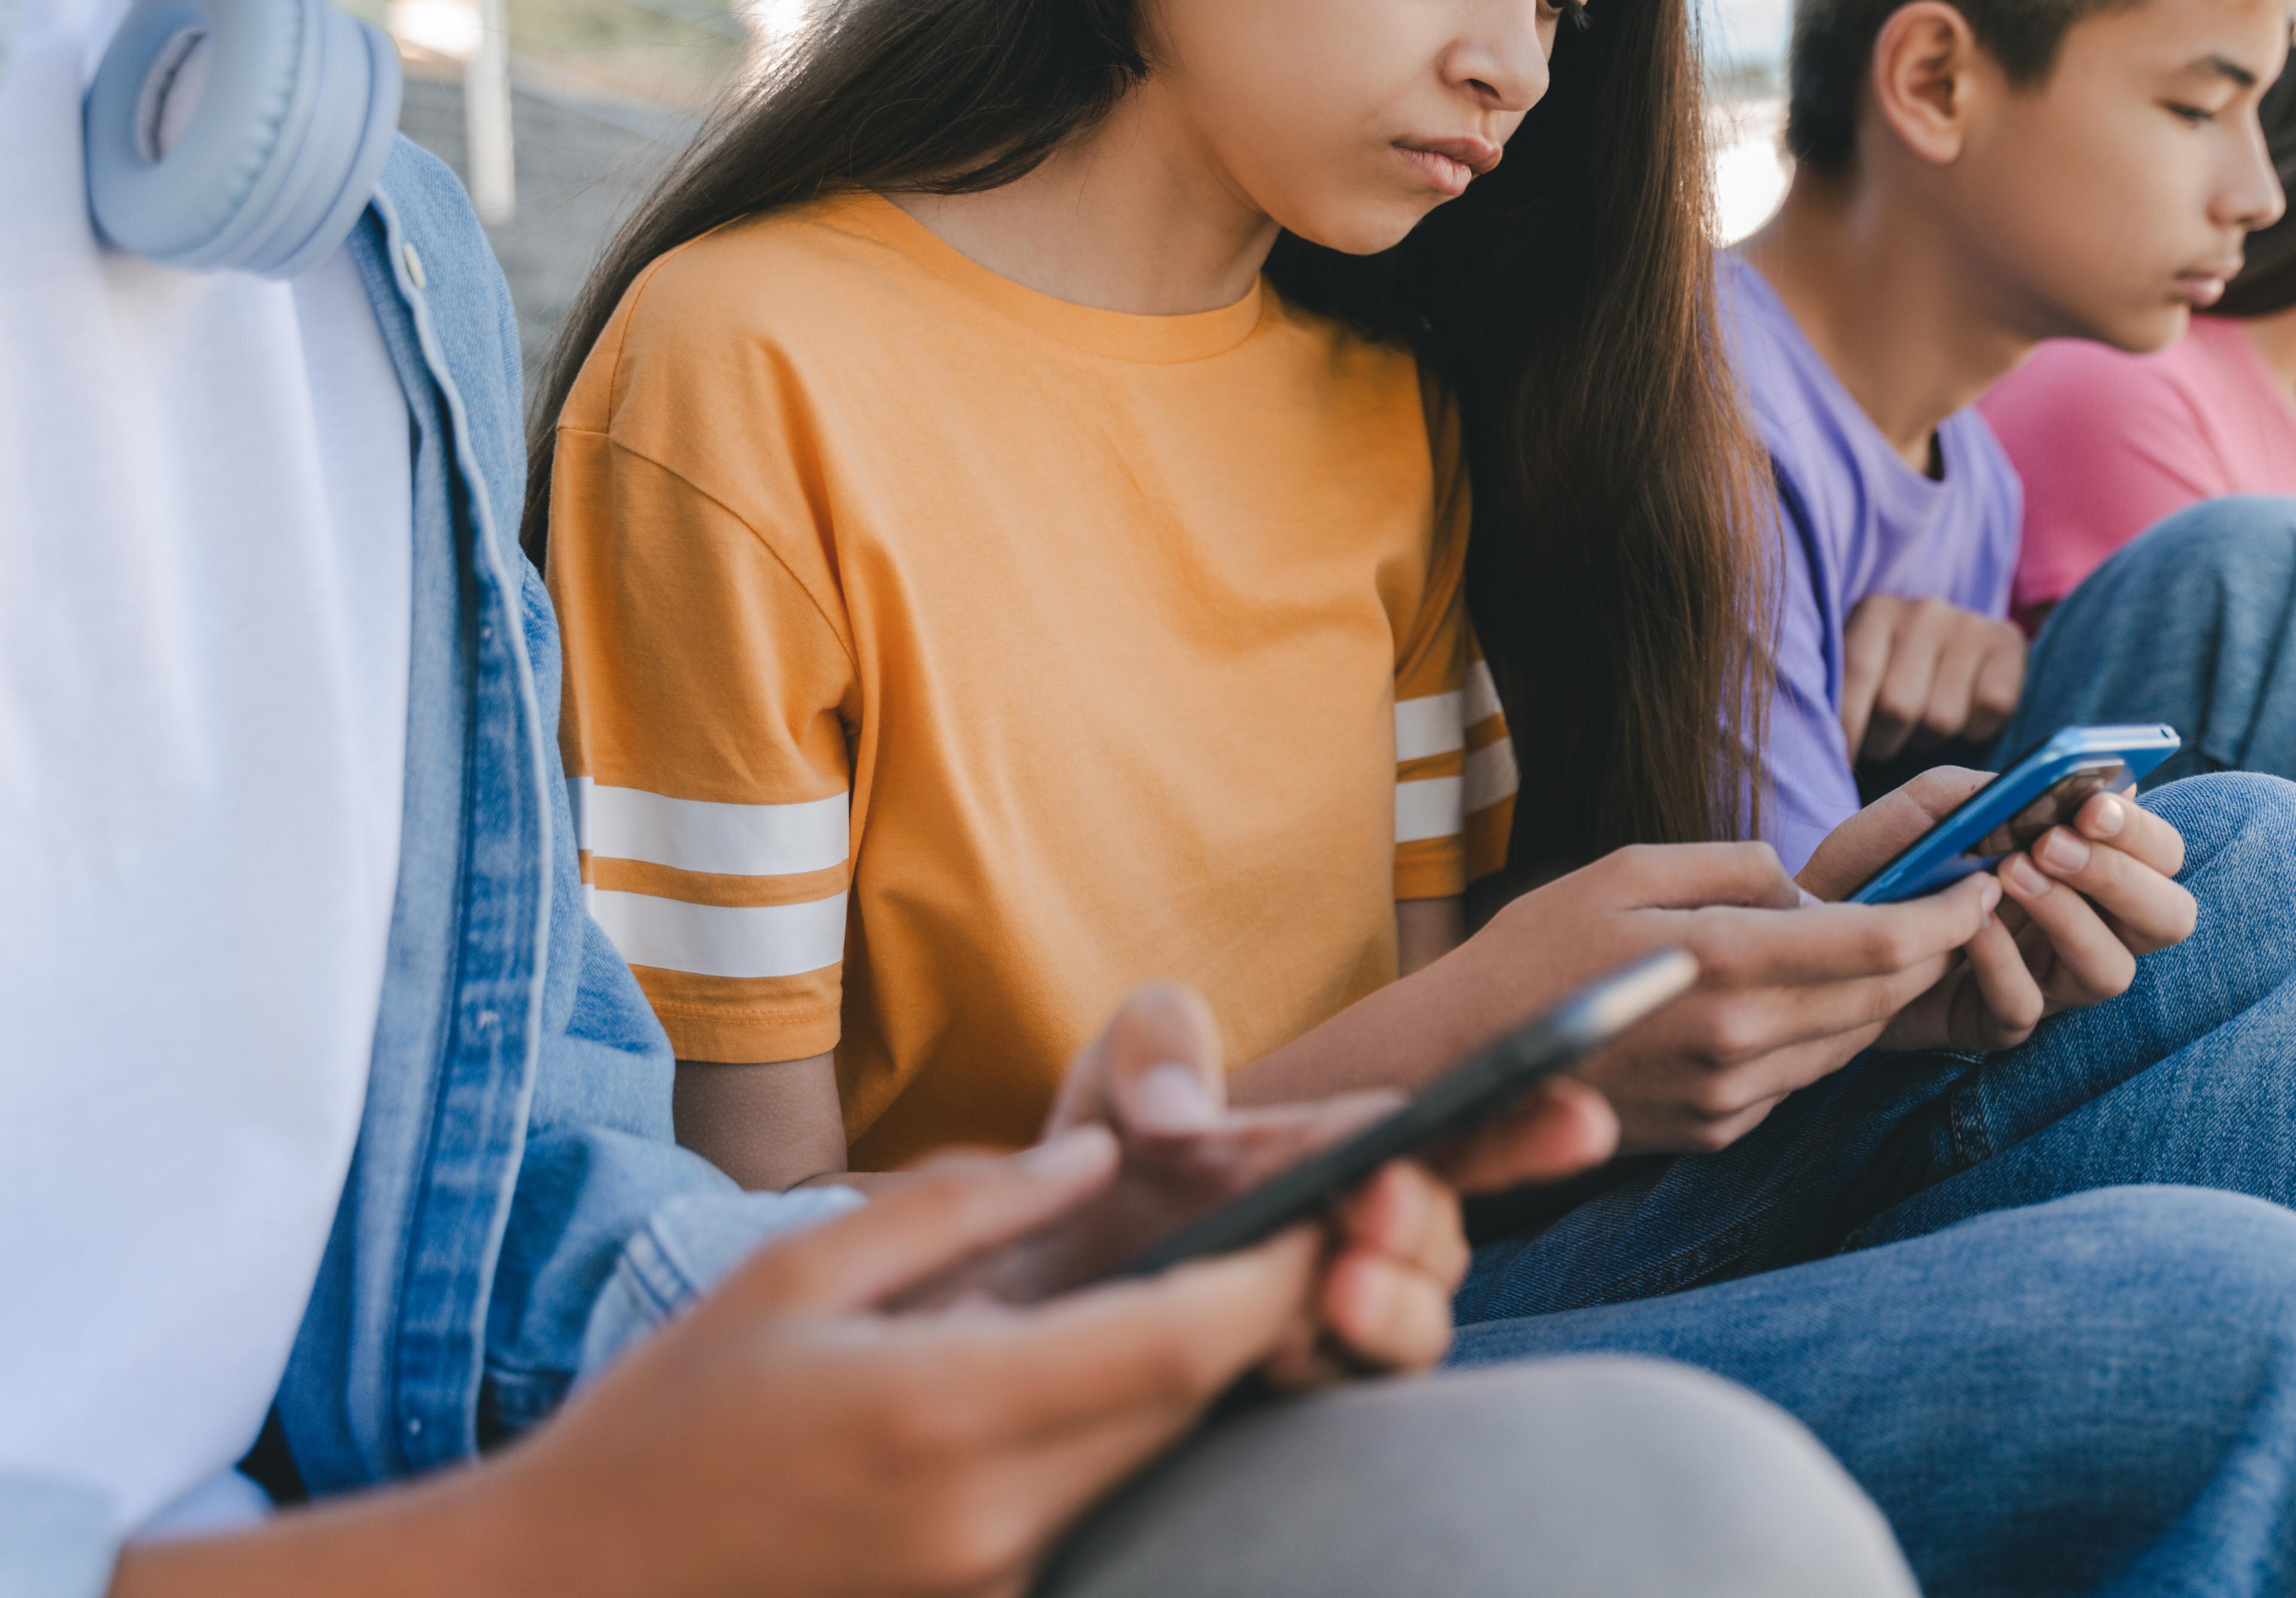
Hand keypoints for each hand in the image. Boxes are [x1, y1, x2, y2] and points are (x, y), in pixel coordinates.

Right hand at [483, 1138, 1324, 1597]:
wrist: (566, 1595)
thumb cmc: (667, 1421)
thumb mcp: (792, 1276)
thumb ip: (958, 1205)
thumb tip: (1095, 1152)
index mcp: (945, 1411)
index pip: (1174, 1341)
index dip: (1269, 1276)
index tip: (1319, 1209)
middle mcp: (988, 1514)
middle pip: (1181, 1406)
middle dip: (1250, 1321)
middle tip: (1292, 1232)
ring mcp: (987, 1580)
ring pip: (1142, 1460)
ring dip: (1181, 1379)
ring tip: (1196, 1288)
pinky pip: (1084, 1508)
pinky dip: (1109, 1439)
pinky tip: (1086, 1380)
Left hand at [956, 984, 1613, 1375]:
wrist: (1024, 1279)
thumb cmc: (1094, 1169)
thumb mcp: (1112, 1076)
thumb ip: (1155, 1045)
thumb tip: (1181, 1119)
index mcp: (1347, 1148)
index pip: (1465, 1132)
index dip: (1533, 1123)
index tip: (1583, 1117)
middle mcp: (1363, 1238)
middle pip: (1444, 1233)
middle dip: (1423, 1218)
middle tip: (1374, 1201)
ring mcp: (1334, 1323)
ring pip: (1416, 1326)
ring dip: (1393, 1305)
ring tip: (1337, 1286)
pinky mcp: (1292, 1392)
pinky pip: (1345, 1392)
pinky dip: (1326, 1365)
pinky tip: (1276, 1346)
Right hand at [1464, 841, 1995, 1152]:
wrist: (1465, 1066)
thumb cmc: (1536, 950)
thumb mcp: (1627, 869)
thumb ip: (1731, 865)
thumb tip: (1801, 886)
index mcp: (1724, 966)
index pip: (1877, 945)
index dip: (1944, 914)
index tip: (1980, 884)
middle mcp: (1740, 1043)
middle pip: (1880, 999)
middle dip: (1932, 949)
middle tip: (1960, 902)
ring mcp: (1731, 1098)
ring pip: (1849, 1042)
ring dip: (1885, 995)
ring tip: (1900, 942)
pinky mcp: (1716, 1129)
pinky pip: (1800, 1076)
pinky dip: (1824, 1033)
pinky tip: (1812, 997)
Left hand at [1802, 768, 2193, 1052]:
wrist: (1809, 919)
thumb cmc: (1883, 857)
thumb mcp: (1931, 806)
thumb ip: (1996, 790)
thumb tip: (2070, 786)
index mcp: (2084, 867)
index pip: (2161, 856)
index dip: (2143, 833)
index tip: (2095, 807)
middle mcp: (2083, 926)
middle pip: (2166, 919)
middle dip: (2121, 878)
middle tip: (2054, 845)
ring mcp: (2045, 980)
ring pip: (2110, 972)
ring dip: (2067, 918)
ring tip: (2009, 876)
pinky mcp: (1995, 1021)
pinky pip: (2026, 1006)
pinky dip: (2000, 960)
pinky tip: (1965, 927)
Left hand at [1843, 595, 2025, 761]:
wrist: (1961, 648)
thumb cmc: (1894, 674)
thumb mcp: (1861, 676)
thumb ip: (1842, 699)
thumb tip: (1824, 757)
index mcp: (1875, 612)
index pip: (1856, 675)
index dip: (1847, 730)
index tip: (1840, 766)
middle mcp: (1923, 611)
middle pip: (1898, 707)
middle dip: (1886, 742)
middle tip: (1886, 743)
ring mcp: (1968, 624)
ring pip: (1942, 719)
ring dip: (1928, 740)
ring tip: (1922, 727)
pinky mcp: (2008, 642)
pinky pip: (1989, 709)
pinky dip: (1977, 729)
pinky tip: (1965, 715)